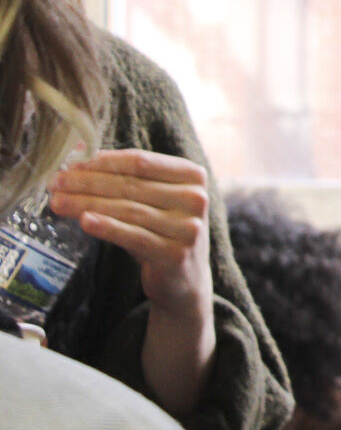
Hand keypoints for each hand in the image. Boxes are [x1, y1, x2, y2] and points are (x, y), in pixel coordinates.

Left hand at [51, 149, 212, 313]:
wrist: (185, 277)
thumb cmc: (162, 231)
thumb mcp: (155, 200)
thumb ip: (129, 178)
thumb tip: (83, 152)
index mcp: (193, 176)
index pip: (142, 162)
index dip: (104, 162)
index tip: (72, 165)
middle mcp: (196, 198)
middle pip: (131, 185)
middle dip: (88, 183)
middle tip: (56, 183)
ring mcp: (188, 227)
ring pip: (128, 209)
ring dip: (87, 204)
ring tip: (58, 202)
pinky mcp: (174, 253)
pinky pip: (133, 236)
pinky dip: (106, 227)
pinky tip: (84, 221)